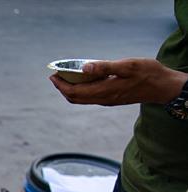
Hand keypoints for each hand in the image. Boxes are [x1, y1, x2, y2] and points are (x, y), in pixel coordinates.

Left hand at [49, 58, 186, 105]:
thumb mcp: (128, 66)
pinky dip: (81, 90)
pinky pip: (90, 97)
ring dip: (70, 90)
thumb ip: (105, 67)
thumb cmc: (148, 74)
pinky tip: (83, 80)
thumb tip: (84, 68)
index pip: (74, 92)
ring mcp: (107, 100)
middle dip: (62, 88)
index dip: (61, 85)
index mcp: (104, 91)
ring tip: (65, 77)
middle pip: (74, 98)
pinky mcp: (112, 99)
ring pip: (82, 99)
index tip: (53, 75)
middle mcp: (103, 99)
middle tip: (55, 76)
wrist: (163, 87)